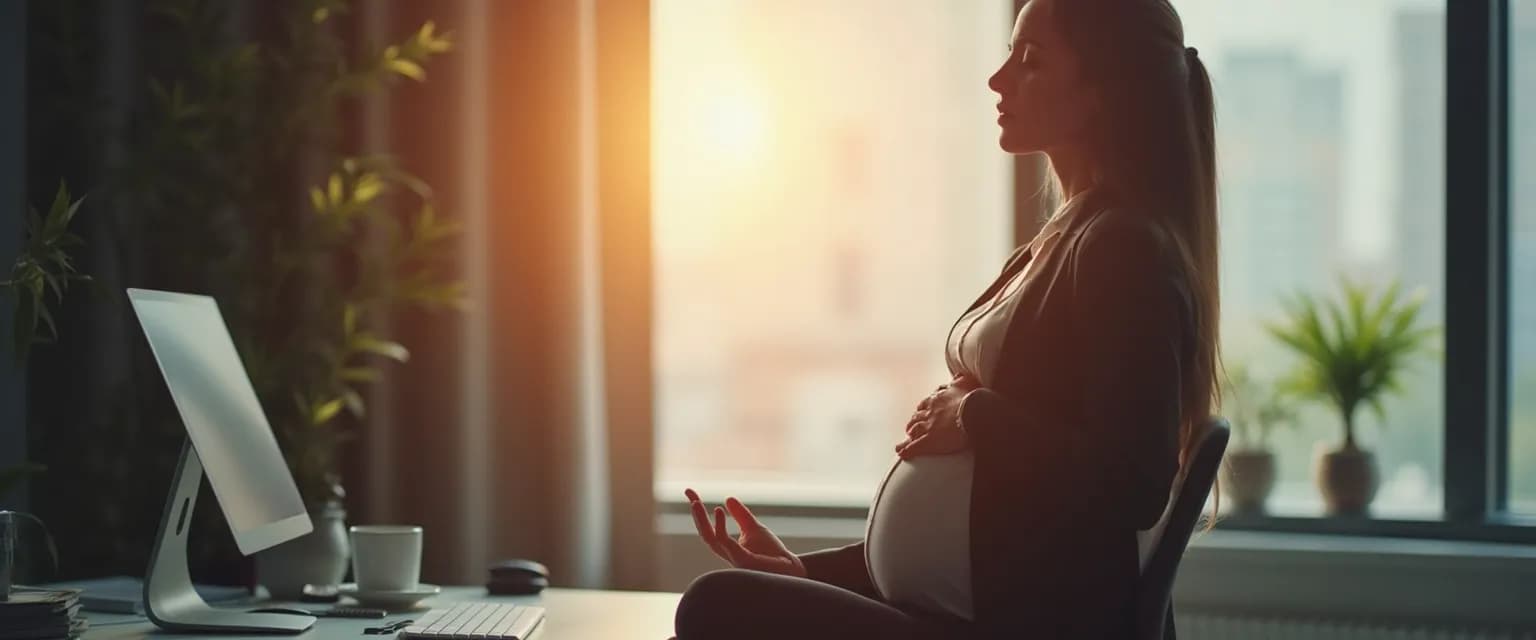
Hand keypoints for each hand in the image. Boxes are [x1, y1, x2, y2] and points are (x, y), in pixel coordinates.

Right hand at [684, 489, 805, 577]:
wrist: (790, 568)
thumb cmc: (771, 553)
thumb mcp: (754, 528)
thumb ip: (740, 515)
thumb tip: (727, 498)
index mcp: (728, 548)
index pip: (709, 530)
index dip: (699, 513)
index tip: (690, 493)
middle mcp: (728, 554)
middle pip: (705, 535)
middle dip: (696, 516)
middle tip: (690, 495)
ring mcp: (734, 558)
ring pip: (711, 539)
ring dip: (701, 520)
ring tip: (695, 502)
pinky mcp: (744, 560)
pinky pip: (726, 543)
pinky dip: (719, 527)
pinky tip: (718, 510)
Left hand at [896, 373, 980, 458]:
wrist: (973, 412)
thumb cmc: (971, 399)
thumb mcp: (964, 385)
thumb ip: (960, 380)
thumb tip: (959, 375)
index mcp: (937, 399)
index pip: (926, 403)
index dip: (923, 409)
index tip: (922, 411)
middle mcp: (929, 412)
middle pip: (917, 417)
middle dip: (914, 422)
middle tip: (911, 427)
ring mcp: (928, 426)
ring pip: (914, 430)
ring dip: (910, 434)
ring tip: (907, 438)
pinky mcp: (929, 441)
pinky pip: (915, 447)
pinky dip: (907, 450)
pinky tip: (902, 454)